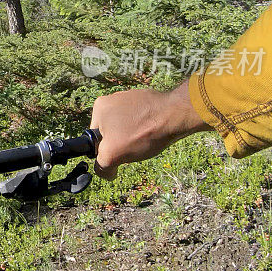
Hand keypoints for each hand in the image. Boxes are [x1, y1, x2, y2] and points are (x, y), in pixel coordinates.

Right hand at [91, 79, 211, 179]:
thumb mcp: (113, 155)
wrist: (175, 116)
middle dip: (121, 142)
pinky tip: (154, 132)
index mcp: (99, 106)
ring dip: (134, 135)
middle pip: (112, 131)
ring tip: (146, 139)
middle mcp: (113, 98)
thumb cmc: (142, 133)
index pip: (96, 136)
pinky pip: (141, 119)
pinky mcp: (147, 100)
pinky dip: (146, 127)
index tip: (121, 151)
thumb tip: (106, 173)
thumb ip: (101, 166)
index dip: (107, 149)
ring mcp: (131, 97)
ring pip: (127, 126)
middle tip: (134, 147)